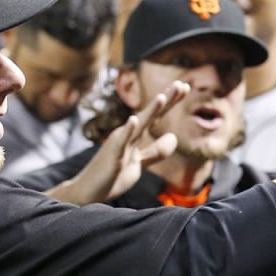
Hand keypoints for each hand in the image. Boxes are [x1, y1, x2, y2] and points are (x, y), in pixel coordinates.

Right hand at [57, 81, 187, 204]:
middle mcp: (128, 134)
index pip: (156, 115)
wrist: (89, 192)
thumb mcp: (141, 163)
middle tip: (182, 84)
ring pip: (138, 125)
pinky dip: (127, 131)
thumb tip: (174, 136)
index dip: (170, 101)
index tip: (185, 86)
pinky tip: (132, 120)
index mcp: (136, 135)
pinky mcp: (112, 156)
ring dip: (150, 111)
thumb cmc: (113, 176)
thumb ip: (156, 151)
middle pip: (150, 114)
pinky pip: (120, 143)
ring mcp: (119, 144)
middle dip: (166, 99)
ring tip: (162, 97)